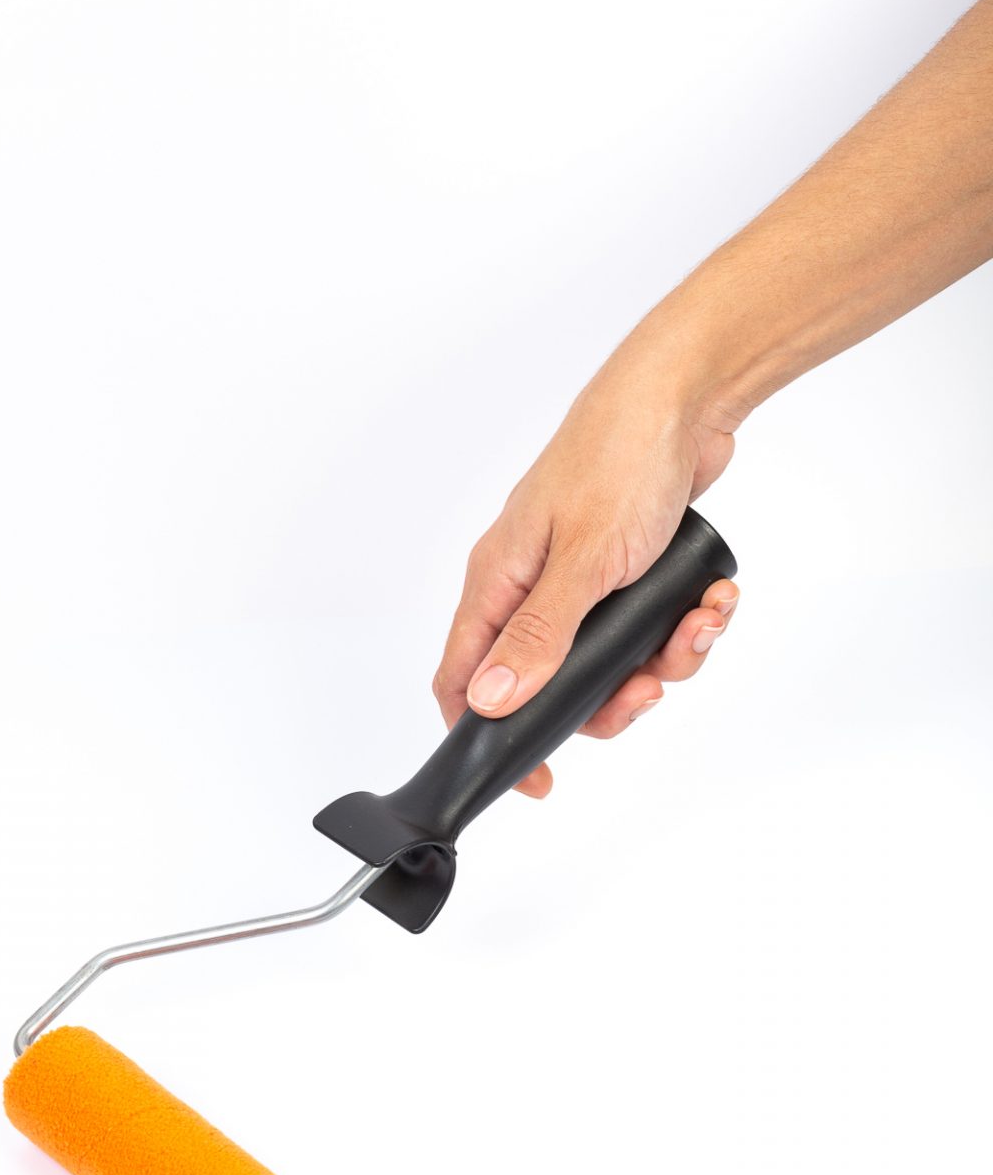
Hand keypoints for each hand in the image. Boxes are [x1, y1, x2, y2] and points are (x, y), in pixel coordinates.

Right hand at [432, 348, 740, 795]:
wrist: (683, 397)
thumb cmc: (618, 459)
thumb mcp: (582, 562)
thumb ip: (538, 637)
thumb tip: (489, 702)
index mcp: (498, 580)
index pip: (464, 678)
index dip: (488, 735)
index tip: (537, 777)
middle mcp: (531, 583)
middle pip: (552, 682)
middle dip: (613, 697)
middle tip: (650, 689)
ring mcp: (581, 577)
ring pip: (613, 659)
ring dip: (664, 657)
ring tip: (698, 624)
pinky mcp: (629, 569)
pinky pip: (651, 627)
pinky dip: (686, 624)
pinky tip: (711, 598)